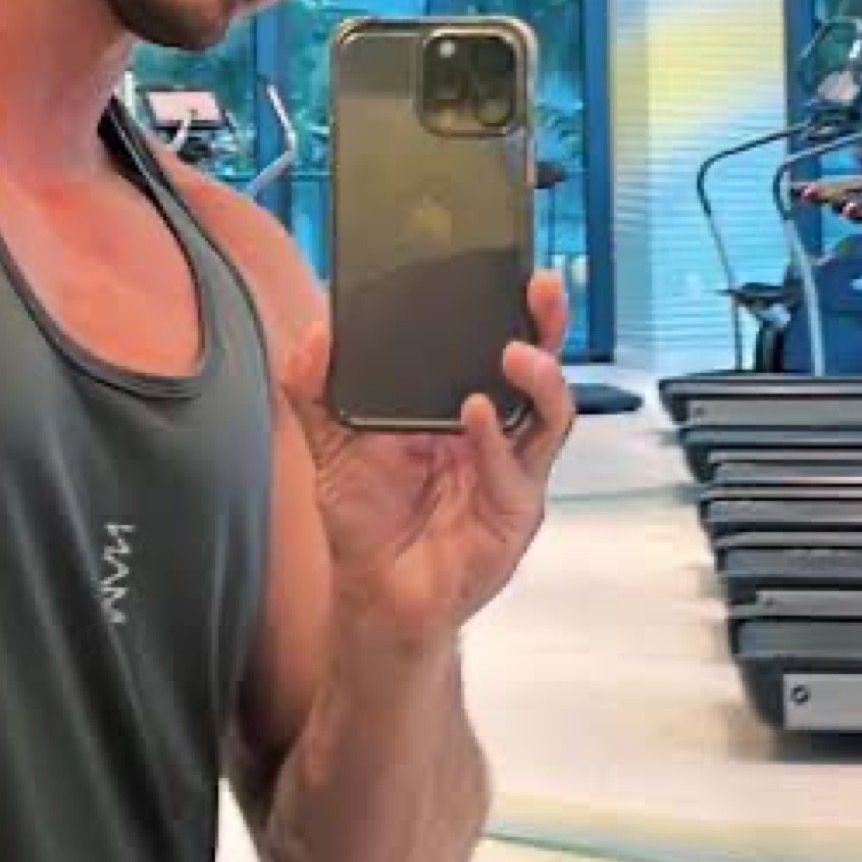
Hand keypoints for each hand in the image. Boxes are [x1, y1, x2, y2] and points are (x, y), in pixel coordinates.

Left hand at [283, 271, 574, 644]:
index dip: (504, 308)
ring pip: (548, 414)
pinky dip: (496, 441)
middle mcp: (493, 434)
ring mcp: (509, 471)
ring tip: (512, 352)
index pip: (491, 345)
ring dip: (538, 378)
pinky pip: (514, 470)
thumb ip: (315, 390)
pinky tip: (475, 415)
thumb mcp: (331, 444)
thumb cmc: (368, 523)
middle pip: (537, 368)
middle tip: (537, 290)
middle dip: (546, 325)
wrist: (375, 595)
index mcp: (456, 408)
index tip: (502, 266)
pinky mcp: (513, 513)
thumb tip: (314, 336)